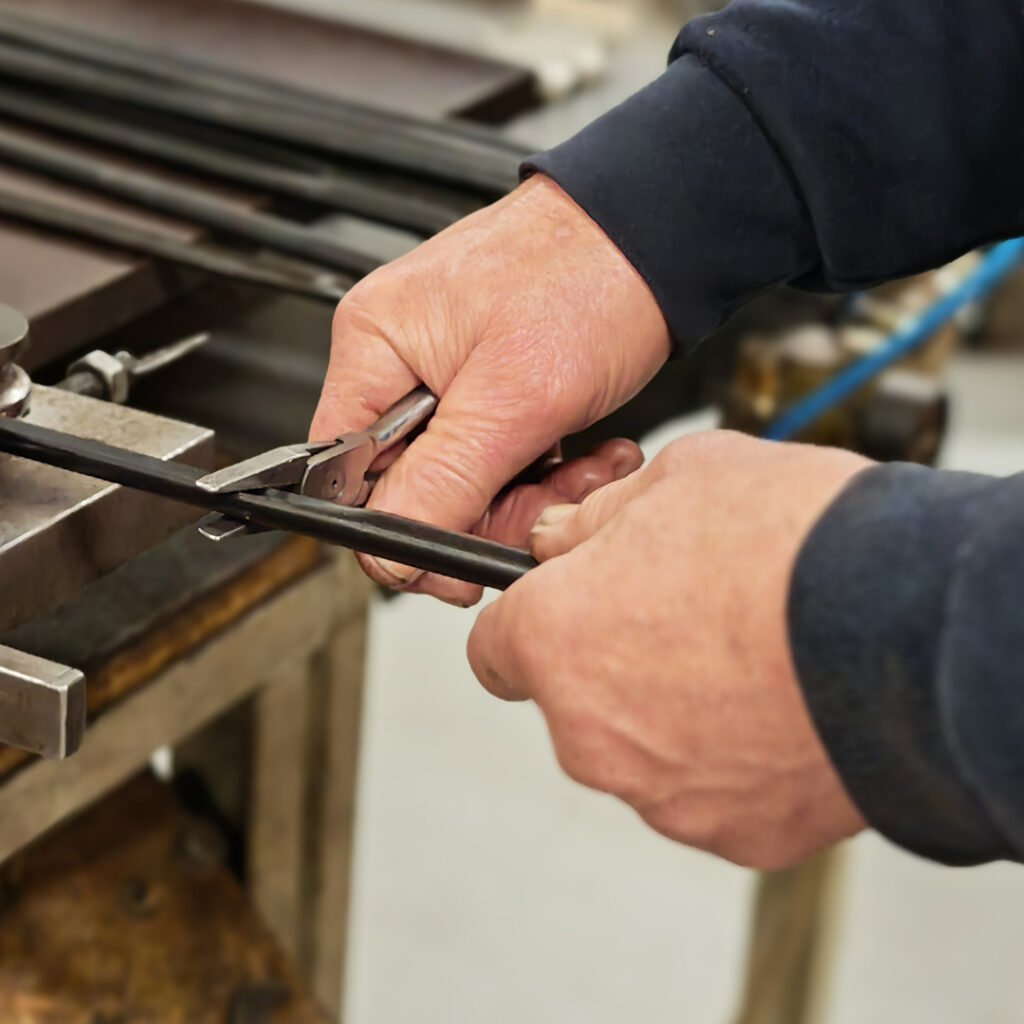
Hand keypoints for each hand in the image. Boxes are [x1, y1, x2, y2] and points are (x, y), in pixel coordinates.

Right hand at [311, 174, 669, 604]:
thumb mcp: (515, 396)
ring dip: (529, 493)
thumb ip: (444, 481)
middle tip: (542, 502)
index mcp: (375, 348)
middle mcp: (399, 362)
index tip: (453, 558)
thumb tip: (387, 549)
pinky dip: (545, 471)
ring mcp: (446, 374)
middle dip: (487, 512)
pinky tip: (586, 454)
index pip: (346, 477)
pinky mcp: (490, 386)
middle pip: (410, 488)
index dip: (397, 530)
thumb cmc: (588, 275)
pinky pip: (498, 459)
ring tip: (583, 469)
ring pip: (463, 483)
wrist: (655, 233)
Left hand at [468, 431, 871, 868]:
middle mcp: (589, 730)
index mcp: (557, 638)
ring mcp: (660, 792)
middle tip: (683, 617)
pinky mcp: (732, 832)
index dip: (529, 621)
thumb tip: (567, 539)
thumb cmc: (795, 544)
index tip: (559, 609)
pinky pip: (705, 788)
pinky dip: (728, 756)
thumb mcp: (680, 478)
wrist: (914, 625)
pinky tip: (778, 703)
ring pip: (638, 746)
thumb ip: (600, 518)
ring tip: (745, 656)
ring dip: (670, 710)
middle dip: (609, 660)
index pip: (495, 647)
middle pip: (570, 698)